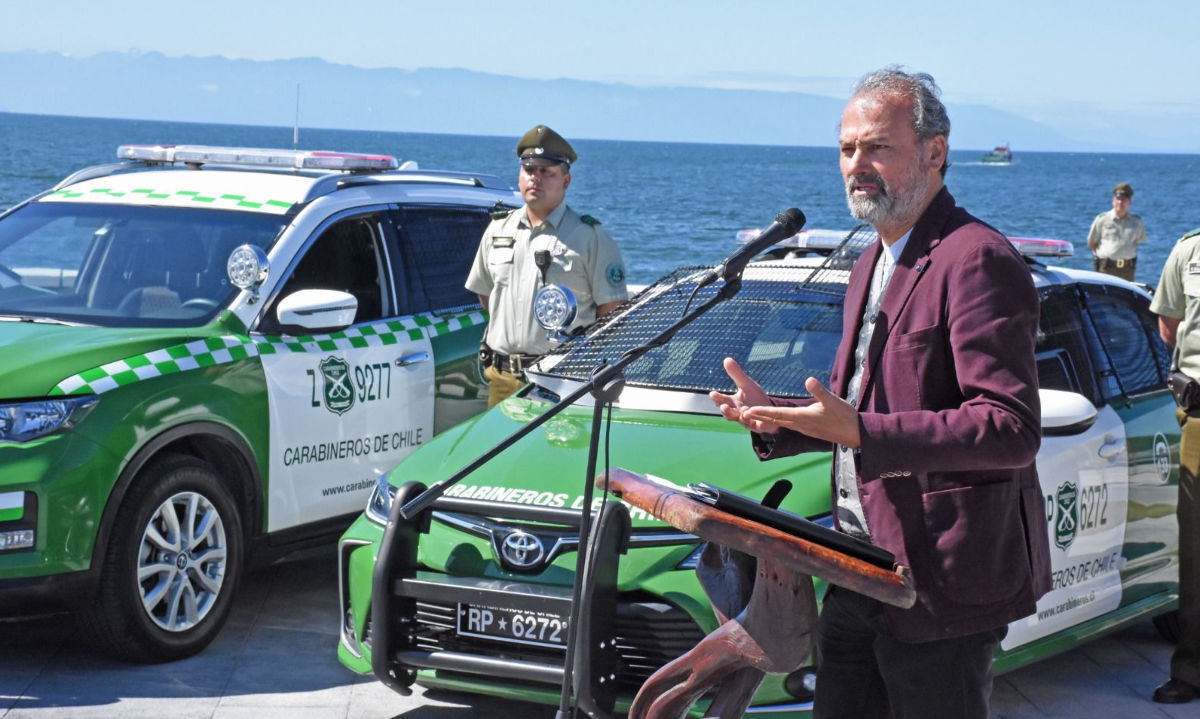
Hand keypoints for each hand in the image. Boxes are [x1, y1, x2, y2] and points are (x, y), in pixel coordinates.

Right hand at [709, 357, 779, 432]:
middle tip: (723, 406)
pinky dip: (758, 425)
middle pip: (728, 414)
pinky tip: (760, 422)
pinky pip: (757, 427)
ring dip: (741, 417)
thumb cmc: (754, 398)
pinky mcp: (758, 426)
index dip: (717, 398)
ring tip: (743, 412)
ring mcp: (747, 421)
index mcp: (733, 402)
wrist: (768, 412)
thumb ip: (736, 374)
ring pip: (741, 421)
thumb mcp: (747, 385)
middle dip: (726, 411)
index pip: (722, 400)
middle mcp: (737, 413)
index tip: (713, 394)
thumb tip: (726, 359)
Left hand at [741, 377, 861, 448]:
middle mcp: (801, 425)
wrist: (855, 434)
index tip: (748, 411)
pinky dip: (779, 423)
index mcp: (803, 417)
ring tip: (755, 417)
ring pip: (781, 424)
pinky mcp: (809, 429)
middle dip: (759, 417)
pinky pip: (789, 426)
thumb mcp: (832, 400)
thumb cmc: (844, 417)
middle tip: (742, 414)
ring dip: (767, 421)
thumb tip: (808, 380)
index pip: (778, 414)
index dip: (762, 412)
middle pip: (775, 420)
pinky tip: (777, 420)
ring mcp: (805, 428)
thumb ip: (819, 391)